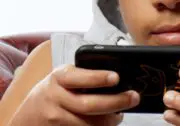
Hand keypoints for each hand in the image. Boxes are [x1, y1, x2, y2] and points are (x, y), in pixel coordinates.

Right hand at [8, 65, 139, 125]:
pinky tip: (107, 122)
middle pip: (90, 104)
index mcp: (60, 77)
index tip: (116, 78)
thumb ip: (84, 76)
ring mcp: (56, 118)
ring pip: (90, 123)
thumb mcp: (64, 78)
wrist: (28, 116)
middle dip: (116, 102)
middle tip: (133, 97)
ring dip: (110, 120)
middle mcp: (56, 97)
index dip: (98, 78)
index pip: (79, 77)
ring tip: (120, 113)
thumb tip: (118, 81)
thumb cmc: (54, 91)